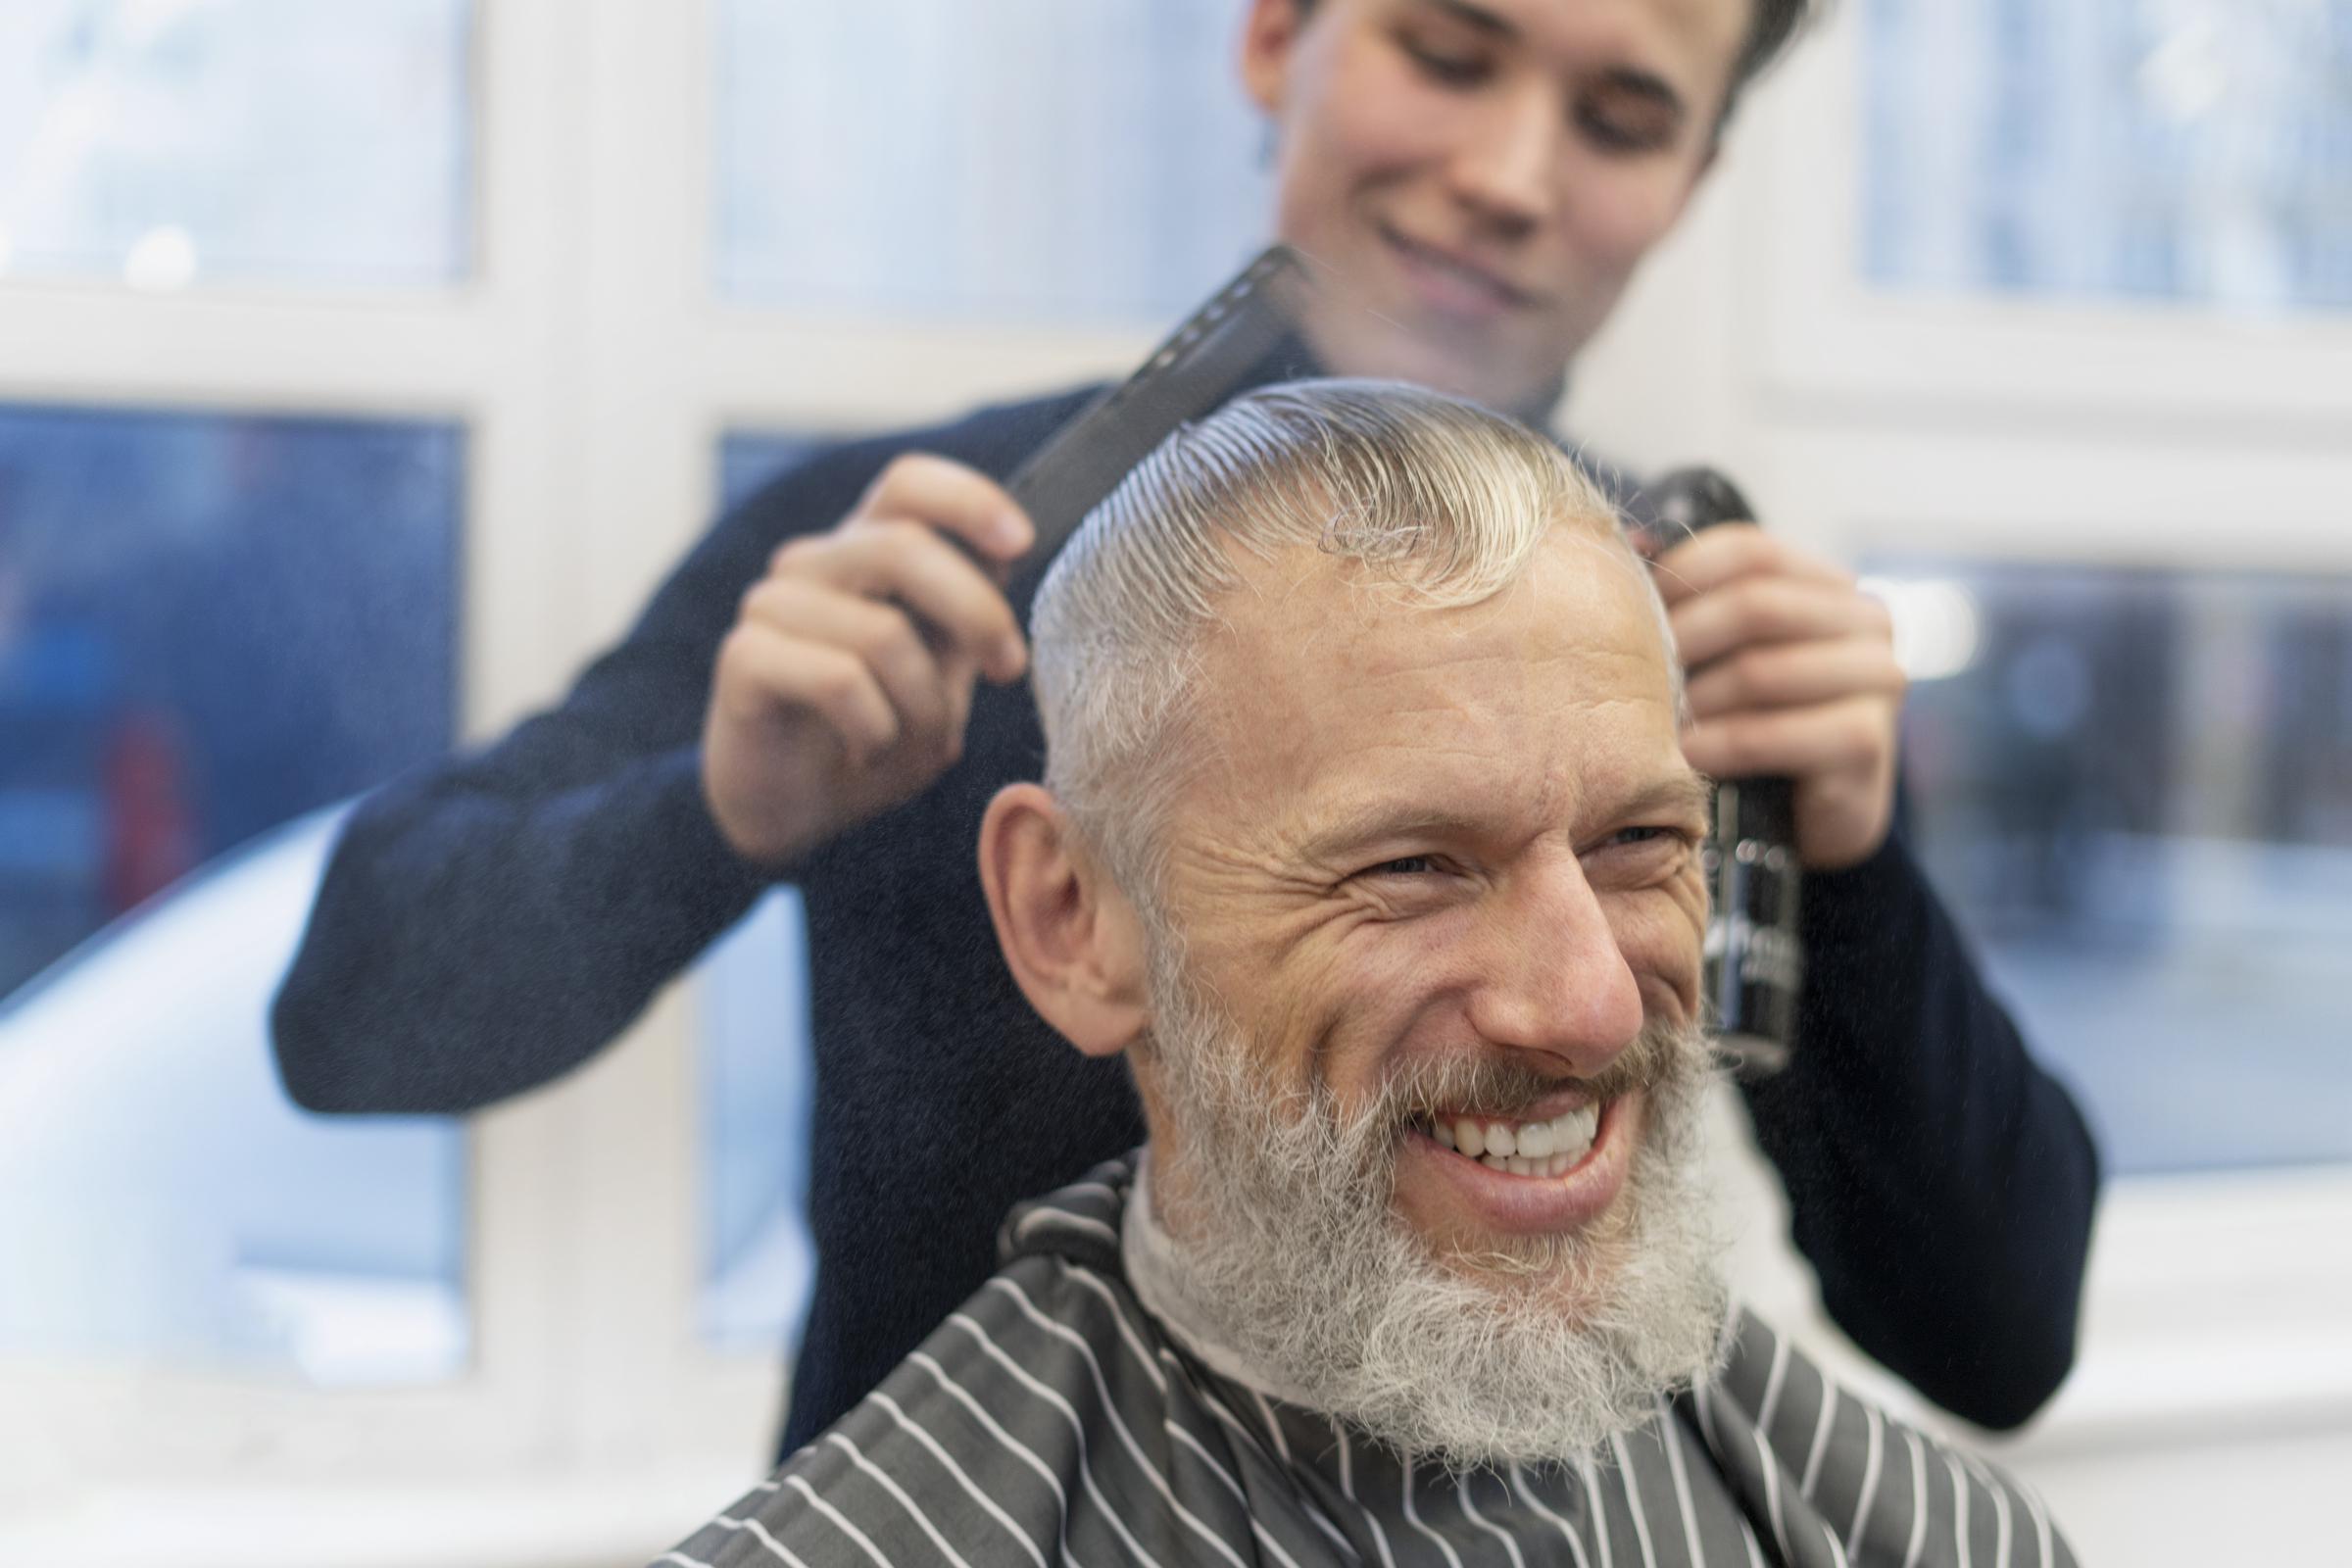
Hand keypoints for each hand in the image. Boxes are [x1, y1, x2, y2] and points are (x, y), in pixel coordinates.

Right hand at [703, 453, 1032, 865]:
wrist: (797, 814)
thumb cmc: (875, 736)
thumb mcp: (941, 676)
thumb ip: (966, 618)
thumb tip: (1008, 551)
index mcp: (865, 552)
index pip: (907, 485)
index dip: (967, 500)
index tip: (1022, 545)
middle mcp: (814, 565)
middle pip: (904, 546)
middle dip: (977, 612)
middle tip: (1009, 670)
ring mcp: (771, 605)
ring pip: (882, 633)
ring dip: (921, 704)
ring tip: (912, 743)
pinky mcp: (743, 657)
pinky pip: (839, 679)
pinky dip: (873, 728)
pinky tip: (865, 752)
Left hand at [1645, 524, 1904, 870]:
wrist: (1813, 817)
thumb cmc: (1761, 724)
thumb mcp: (1732, 656)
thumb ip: (1698, 603)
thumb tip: (1632, 545)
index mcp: (1832, 585)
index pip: (1750, 551)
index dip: (1684, 576)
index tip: (1636, 614)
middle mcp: (1868, 620)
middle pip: (1755, 605)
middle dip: (1683, 640)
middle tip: (1634, 675)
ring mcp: (1878, 678)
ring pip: (1760, 670)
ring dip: (1695, 700)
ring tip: (1652, 720)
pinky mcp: (1868, 741)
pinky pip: (1772, 734)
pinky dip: (1717, 746)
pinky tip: (1683, 758)